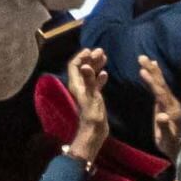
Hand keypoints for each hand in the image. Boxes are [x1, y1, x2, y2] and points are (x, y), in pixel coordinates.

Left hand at [63, 48, 117, 165]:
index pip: (75, 65)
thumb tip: (86, 65)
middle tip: (101, 51)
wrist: (95, 130)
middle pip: (82, 68)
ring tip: (104, 58)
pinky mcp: (93, 97)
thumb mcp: (92, 95)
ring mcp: (86, 91)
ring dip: (96, 66)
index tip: (90, 50)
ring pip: (89, 74)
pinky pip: (95, 83)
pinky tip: (105, 74)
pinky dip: (99, 77)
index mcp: (76, 84)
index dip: (81, 56)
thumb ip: (89, 80)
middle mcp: (79, 86)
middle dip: (90, 58)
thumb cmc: (93, 113)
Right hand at [142, 62, 180, 144]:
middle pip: (162, 84)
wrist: (178, 148)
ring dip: (154, 71)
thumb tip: (161, 116)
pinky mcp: (166, 103)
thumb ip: (164, 127)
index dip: (152, 82)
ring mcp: (170, 102)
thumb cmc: (169, 145)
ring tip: (146, 59)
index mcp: (172, 110)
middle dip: (152, 71)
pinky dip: (157, 77)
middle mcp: (172, 103)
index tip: (142, 71)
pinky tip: (153, 68)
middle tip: (142, 57)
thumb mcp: (166, 139)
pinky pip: (161, 87)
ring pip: (161, 84)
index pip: (160, 93)